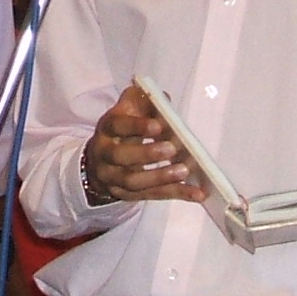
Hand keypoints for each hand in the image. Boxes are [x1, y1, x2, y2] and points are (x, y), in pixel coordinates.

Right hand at [83, 85, 201, 204]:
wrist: (100, 162)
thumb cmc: (122, 131)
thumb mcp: (128, 112)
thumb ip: (144, 102)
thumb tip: (165, 100)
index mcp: (107, 129)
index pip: (117, 126)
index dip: (136, 126)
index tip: (158, 125)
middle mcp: (105, 155)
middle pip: (120, 156)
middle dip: (146, 154)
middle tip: (171, 149)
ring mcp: (113, 178)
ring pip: (133, 181)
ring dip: (160, 177)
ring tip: (183, 171)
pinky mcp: (127, 195)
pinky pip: (151, 195)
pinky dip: (175, 194)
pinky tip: (196, 193)